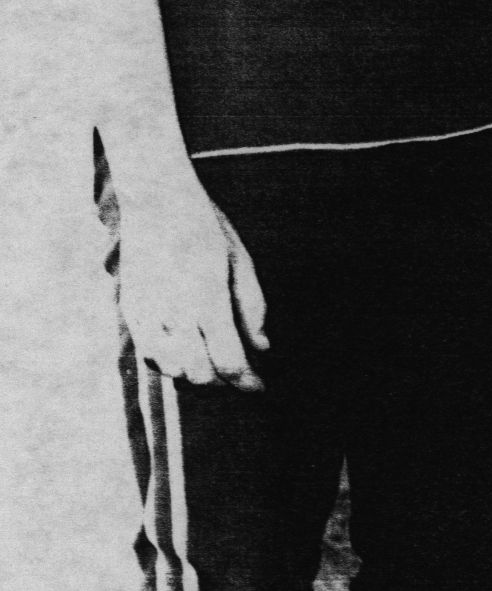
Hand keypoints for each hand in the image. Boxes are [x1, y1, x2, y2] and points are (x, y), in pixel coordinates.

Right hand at [115, 183, 268, 390]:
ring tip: (218, 364)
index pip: (228, 360)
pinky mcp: (130, 311)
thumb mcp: (241, 262)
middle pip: (200, 374)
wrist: (157, 201)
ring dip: (198, 375)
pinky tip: (190, 352)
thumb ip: (252, 307)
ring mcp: (147, 313)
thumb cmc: (208, 228)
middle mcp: (174, 311)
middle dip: (225, 382)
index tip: (260, 389)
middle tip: (242, 376)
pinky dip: (171, 363)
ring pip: (172, 370)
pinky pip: (149, 354)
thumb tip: (262, 349)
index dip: (246, 382)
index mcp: (208, 297)